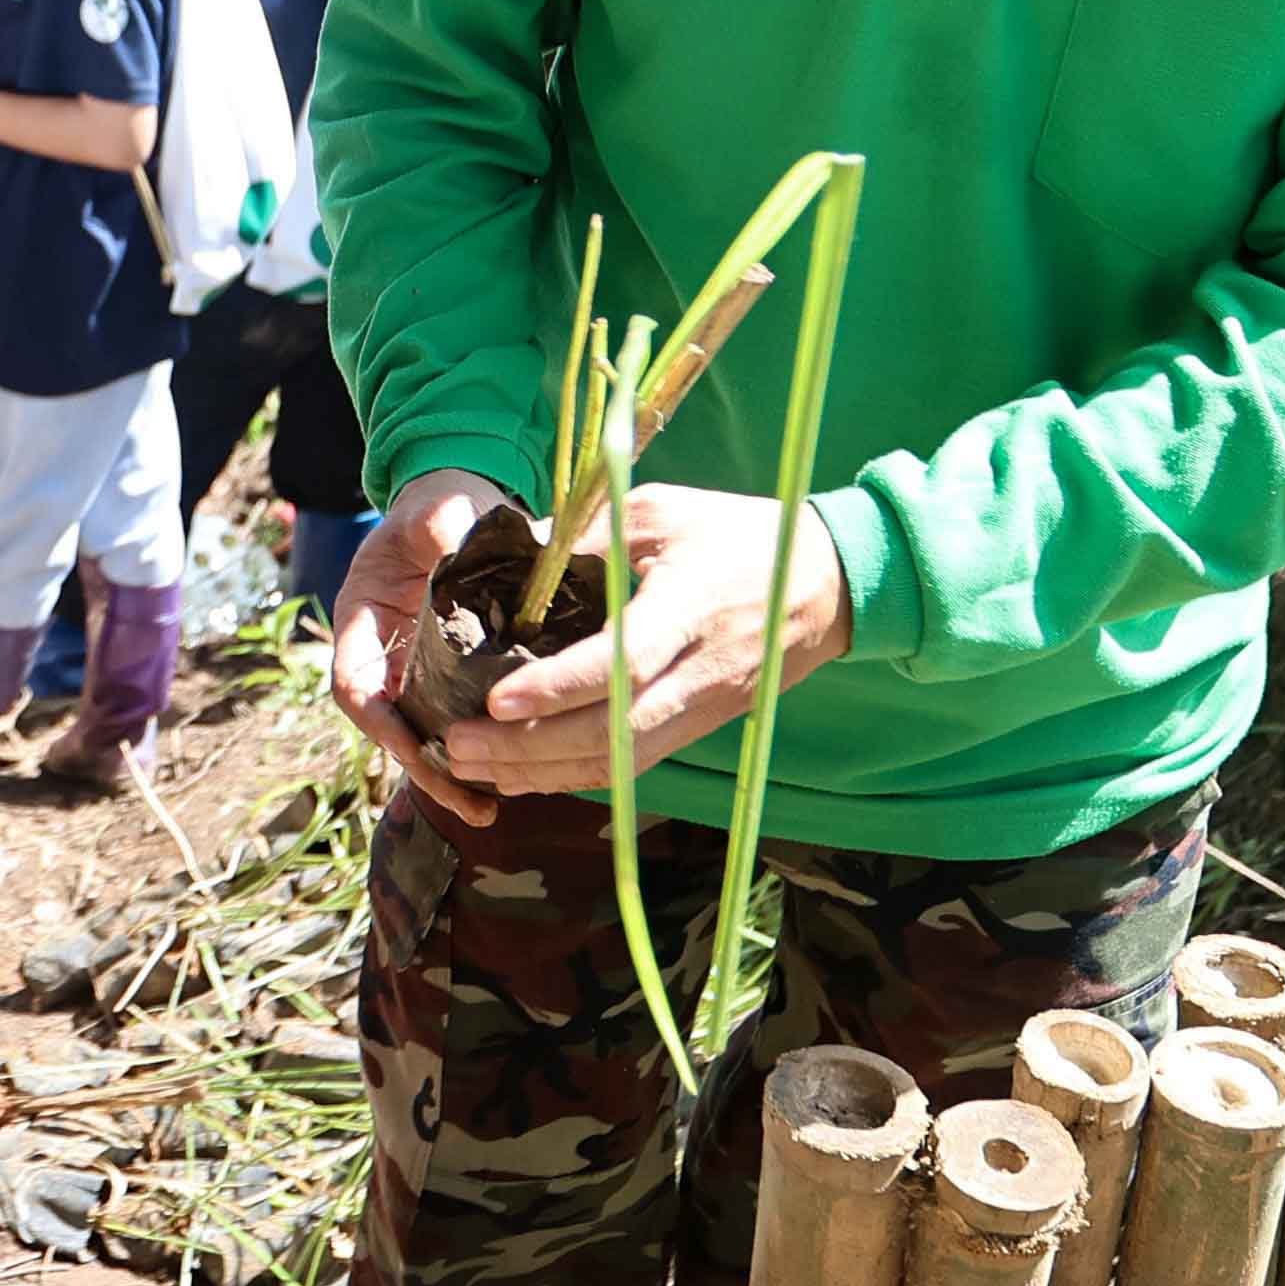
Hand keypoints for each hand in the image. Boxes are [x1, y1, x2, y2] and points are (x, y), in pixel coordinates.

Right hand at [325, 466, 511, 824]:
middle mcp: (380, 653)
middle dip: (422, 766)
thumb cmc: (439, 503)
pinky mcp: (447, 678)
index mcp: (360, 617)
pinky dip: (477, 751)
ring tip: (490, 807)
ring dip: (449, 773)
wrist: (458, 506)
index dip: (379, 721)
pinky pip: (452, 723)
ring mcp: (411, 670)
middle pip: (386, 725)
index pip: (353, 684)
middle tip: (467, 797)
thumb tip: (451, 534)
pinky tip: (510, 777)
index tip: (416, 746)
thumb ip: (440, 522)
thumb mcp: (436, 507)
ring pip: (418, 734)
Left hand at [442, 482, 851, 803]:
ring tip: (472, 766)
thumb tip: (507, 559)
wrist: (827, 582)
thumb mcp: (661, 509)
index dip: (559, 688)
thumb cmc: (737, 534)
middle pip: (613, 731)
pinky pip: (634, 765)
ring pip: (620, 762)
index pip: (624, 662)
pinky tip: (523, 774)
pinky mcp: (702, 727)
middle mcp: (702, 671)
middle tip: (457, 746)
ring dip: (542, 772)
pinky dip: (575, 775)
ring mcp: (706, 709)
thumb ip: (585, 533)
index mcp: (692, 606)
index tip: (495, 698)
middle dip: (529, 747)